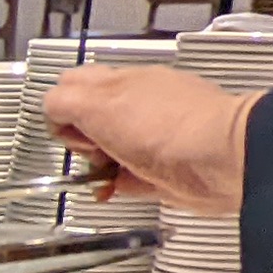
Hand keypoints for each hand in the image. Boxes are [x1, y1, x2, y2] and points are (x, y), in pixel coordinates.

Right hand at [41, 59, 252, 208]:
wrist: (221, 159)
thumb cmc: (168, 128)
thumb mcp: (98, 106)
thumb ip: (64, 102)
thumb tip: (51, 108)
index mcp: (121, 83)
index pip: (74, 86)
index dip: (62, 109)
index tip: (68, 128)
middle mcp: (137, 106)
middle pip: (88, 121)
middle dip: (79, 139)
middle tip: (89, 148)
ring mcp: (151, 139)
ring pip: (107, 151)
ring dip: (97, 166)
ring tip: (104, 172)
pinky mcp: (163, 172)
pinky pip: (128, 179)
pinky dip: (118, 187)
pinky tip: (117, 189)